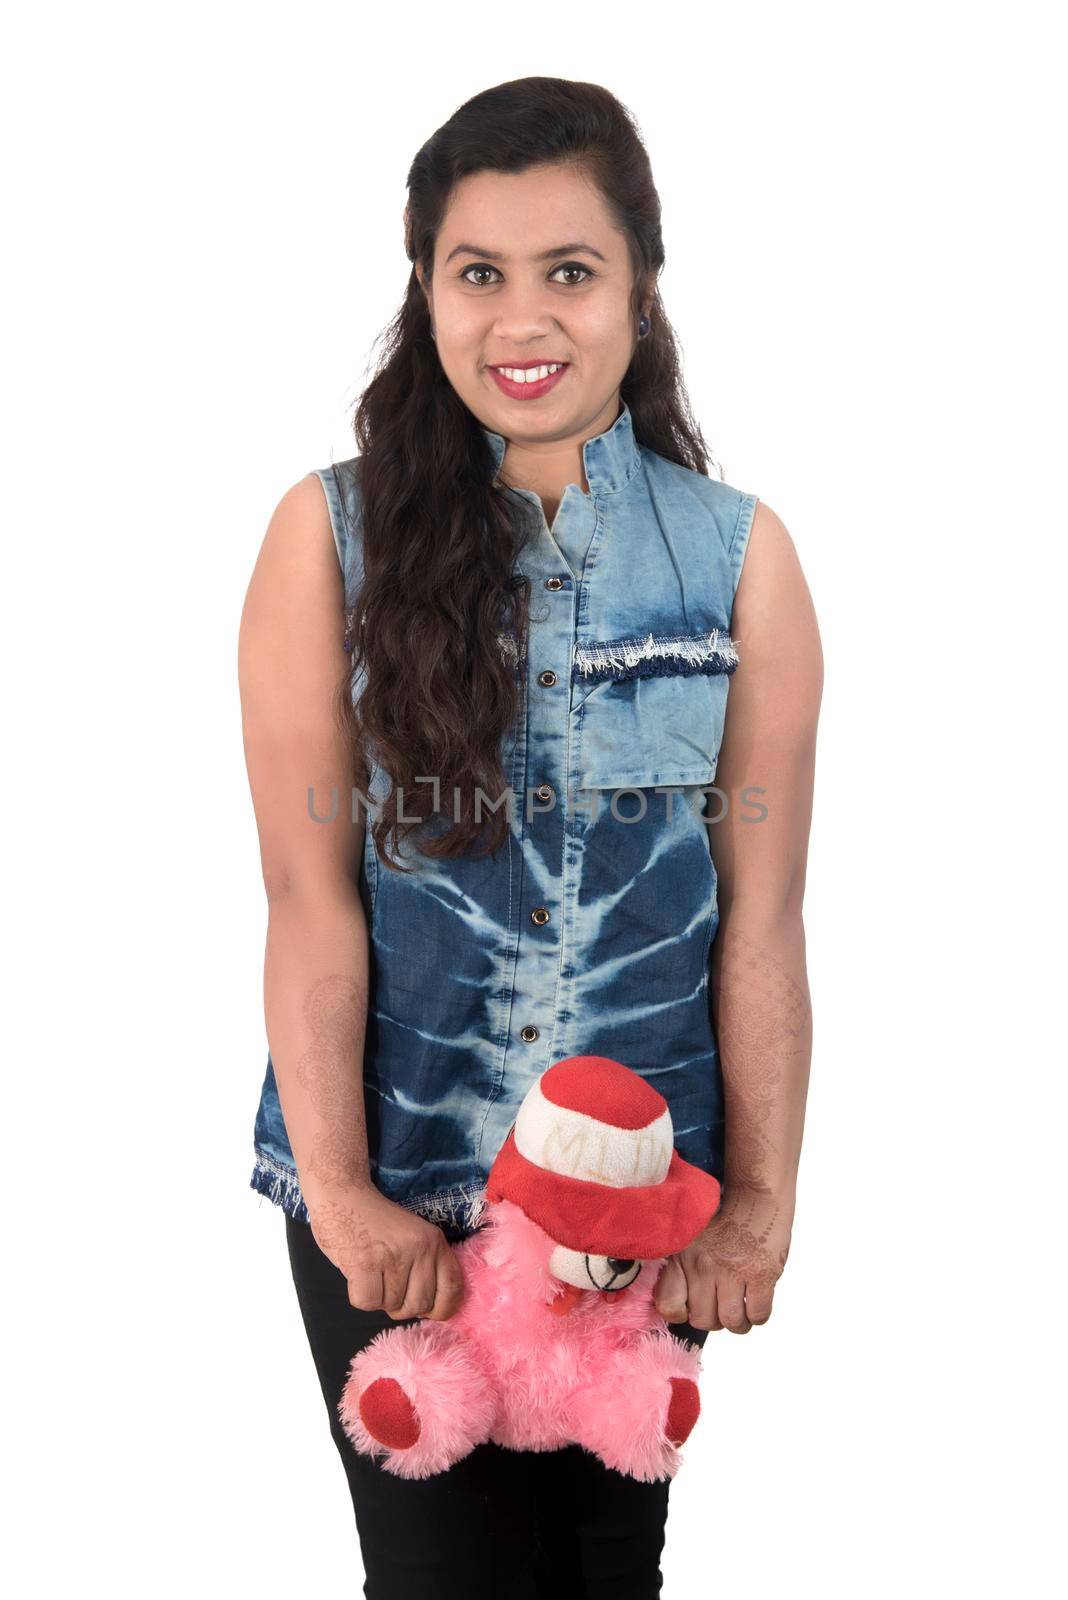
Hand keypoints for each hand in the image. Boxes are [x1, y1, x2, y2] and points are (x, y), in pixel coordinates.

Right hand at [306, 1183, 465, 1321]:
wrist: (342, 1197)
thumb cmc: (375, 1222)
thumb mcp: (413, 1236)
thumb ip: (426, 1266)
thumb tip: (431, 1309)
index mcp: (435, 1241)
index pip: (452, 1288)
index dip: (442, 1309)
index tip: (428, 1311)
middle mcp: (419, 1249)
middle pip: (419, 1305)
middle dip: (401, 1305)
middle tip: (387, 1285)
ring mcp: (393, 1257)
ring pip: (392, 1306)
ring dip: (379, 1298)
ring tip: (371, 1273)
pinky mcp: (365, 1264)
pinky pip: (368, 1303)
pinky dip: (360, 1296)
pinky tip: (357, 1275)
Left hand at [653, 1185, 792, 1333]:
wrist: (756, 1195)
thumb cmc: (725, 1218)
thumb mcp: (691, 1238)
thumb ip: (682, 1267)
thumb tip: (679, 1306)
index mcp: (682, 1256)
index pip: (669, 1305)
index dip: (681, 1314)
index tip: (691, 1307)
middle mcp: (703, 1265)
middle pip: (703, 1320)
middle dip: (714, 1319)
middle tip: (722, 1306)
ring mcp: (733, 1271)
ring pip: (731, 1322)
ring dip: (738, 1322)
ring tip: (741, 1308)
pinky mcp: (762, 1274)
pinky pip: (757, 1314)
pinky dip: (757, 1315)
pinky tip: (757, 1299)